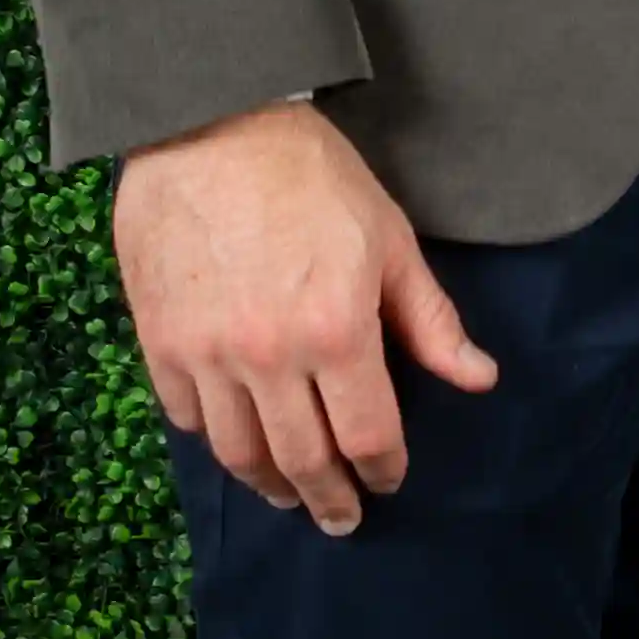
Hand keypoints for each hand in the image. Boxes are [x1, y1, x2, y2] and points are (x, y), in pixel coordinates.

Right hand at [113, 96, 496, 533]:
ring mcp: (207, 354)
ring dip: (270, 485)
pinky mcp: (159, 341)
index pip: (368, 435)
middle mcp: (270, 357)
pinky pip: (186, 416)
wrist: (208, 120)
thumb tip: (478, 379)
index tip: (388, 480)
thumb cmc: (309, 173)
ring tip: (287, 494)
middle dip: (329, 500)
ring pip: (238, 453)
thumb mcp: (388, 238)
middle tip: (341, 518)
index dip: (383, 468)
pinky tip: (233, 440)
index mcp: (337, 332)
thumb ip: (430, 319)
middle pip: (303, 461)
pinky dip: (213, 439)